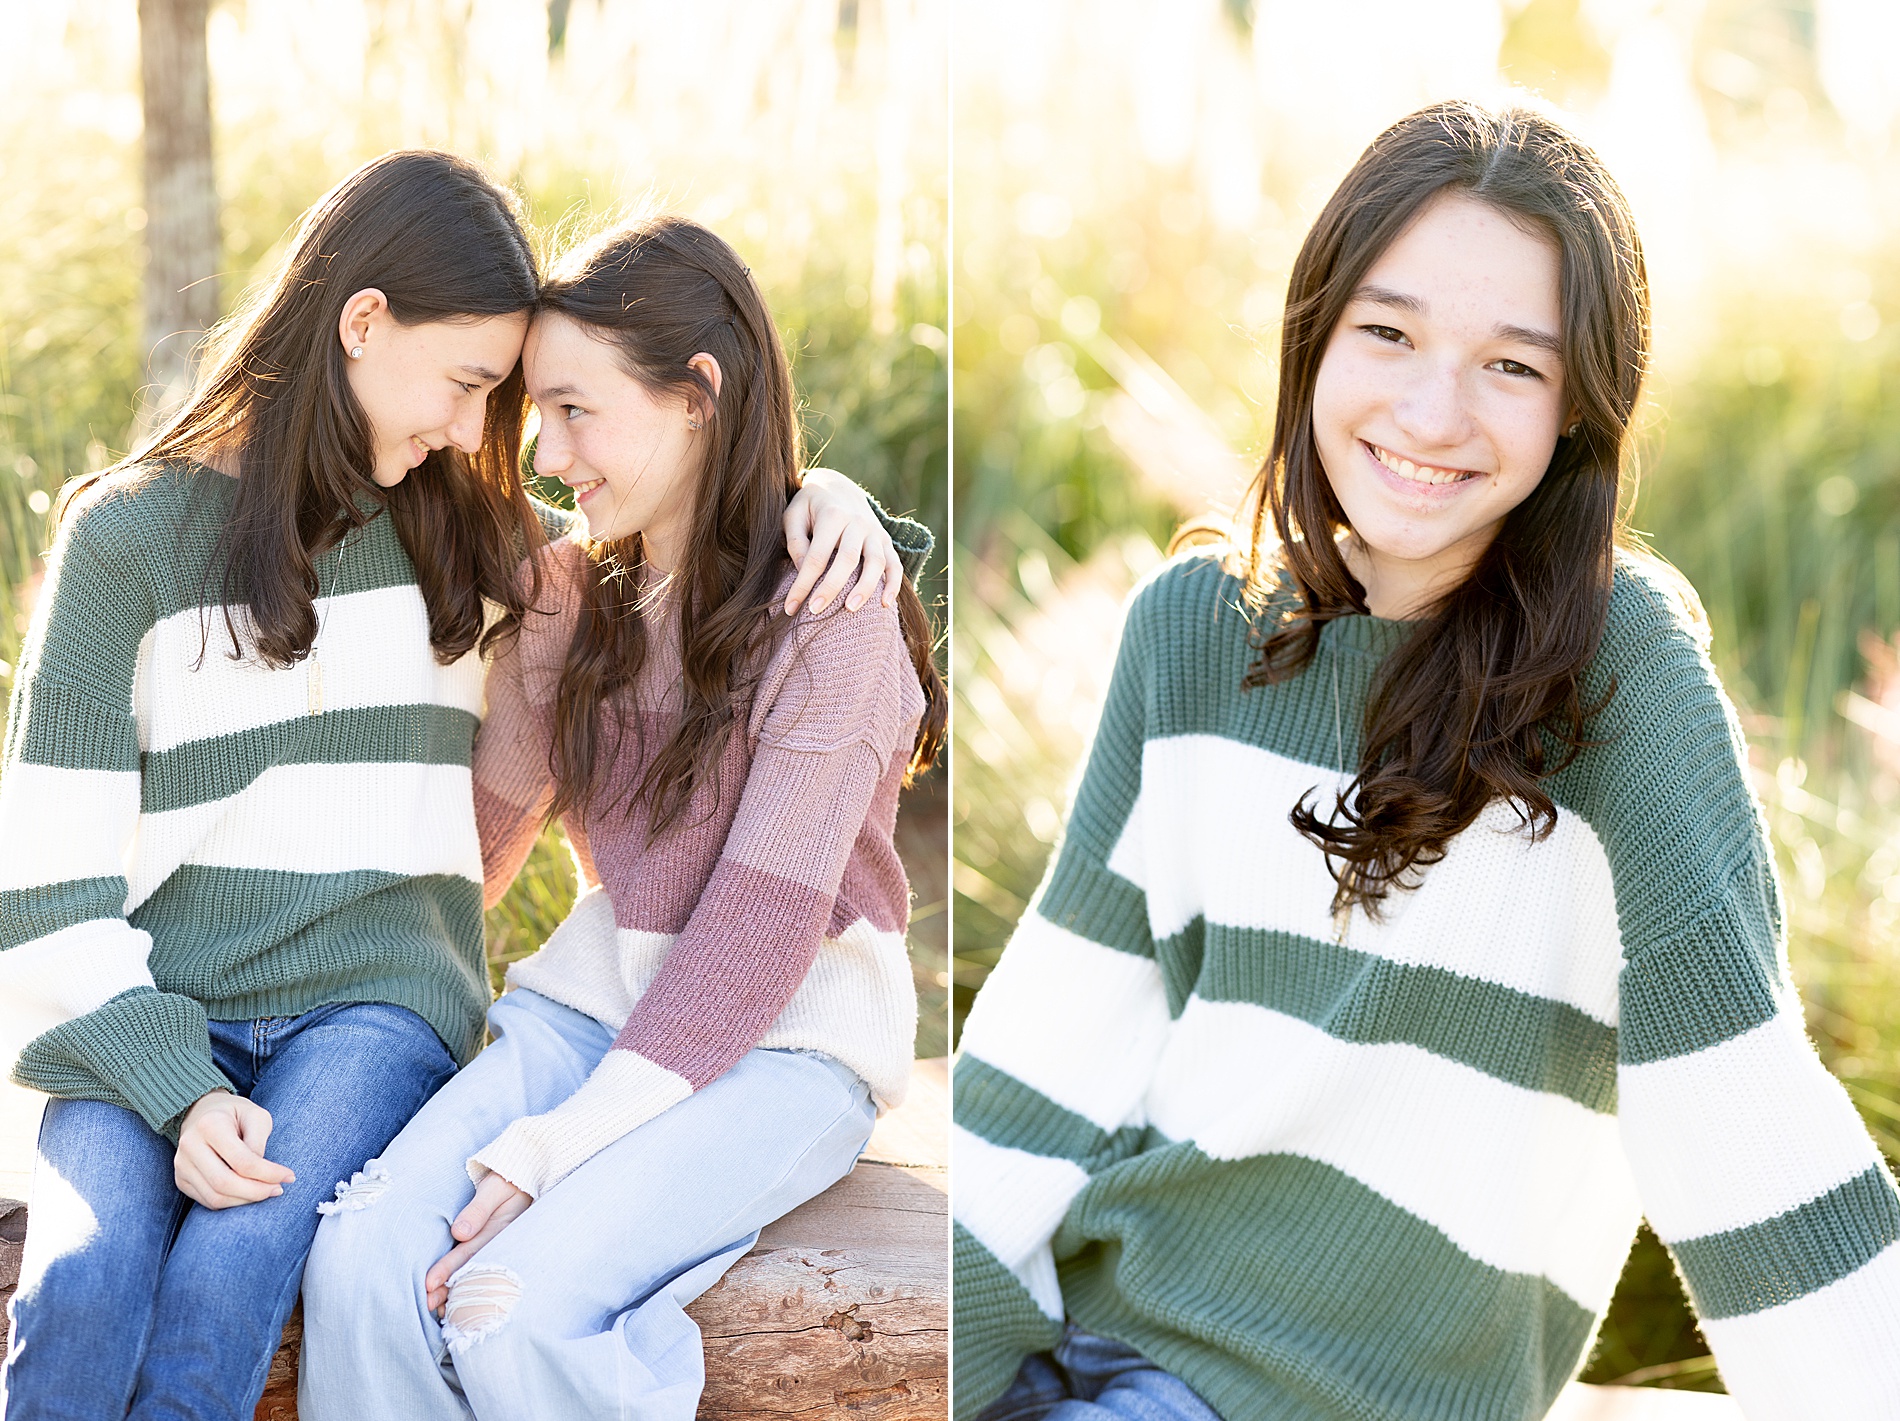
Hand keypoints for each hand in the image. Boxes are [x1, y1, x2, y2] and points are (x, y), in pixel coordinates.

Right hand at [173, 1090, 294, 1209]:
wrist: (202, 1112)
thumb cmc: (236, 1114)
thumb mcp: (256, 1116)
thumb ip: (259, 1142)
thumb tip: (261, 1174)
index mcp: (210, 1125)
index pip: (242, 1161)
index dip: (268, 1174)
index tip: (289, 1176)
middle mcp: (190, 1146)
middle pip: (225, 1184)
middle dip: (256, 1192)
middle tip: (278, 1190)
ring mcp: (182, 1165)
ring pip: (215, 1198)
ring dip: (245, 1201)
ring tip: (267, 1192)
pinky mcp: (181, 1179)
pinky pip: (207, 1201)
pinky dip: (232, 1202)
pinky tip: (248, 1194)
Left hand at [426, 1172, 532, 1314]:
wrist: (528, 1179)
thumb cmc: (508, 1181)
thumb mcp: (496, 1187)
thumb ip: (478, 1209)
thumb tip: (459, 1232)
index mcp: (501, 1230)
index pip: (469, 1253)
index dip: (448, 1269)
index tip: (429, 1284)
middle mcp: (501, 1245)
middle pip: (472, 1271)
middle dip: (448, 1290)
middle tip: (426, 1304)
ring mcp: (501, 1249)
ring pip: (476, 1274)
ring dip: (455, 1292)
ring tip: (434, 1309)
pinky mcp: (497, 1249)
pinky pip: (480, 1269)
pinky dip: (465, 1285)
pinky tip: (451, 1301)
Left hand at [783, 468, 903, 616]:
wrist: (839, 487)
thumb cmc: (810, 507)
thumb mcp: (794, 515)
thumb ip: (796, 542)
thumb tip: (804, 570)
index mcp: (832, 515)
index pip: (816, 556)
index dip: (803, 584)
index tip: (791, 607)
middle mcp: (857, 522)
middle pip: (847, 559)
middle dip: (831, 587)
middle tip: (815, 611)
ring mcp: (875, 532)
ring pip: (876, 562)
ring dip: (865, 588)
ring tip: (850, 609)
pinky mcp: (885, 541)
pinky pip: (895, 564)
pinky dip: (893, 584)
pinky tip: (885, 604)